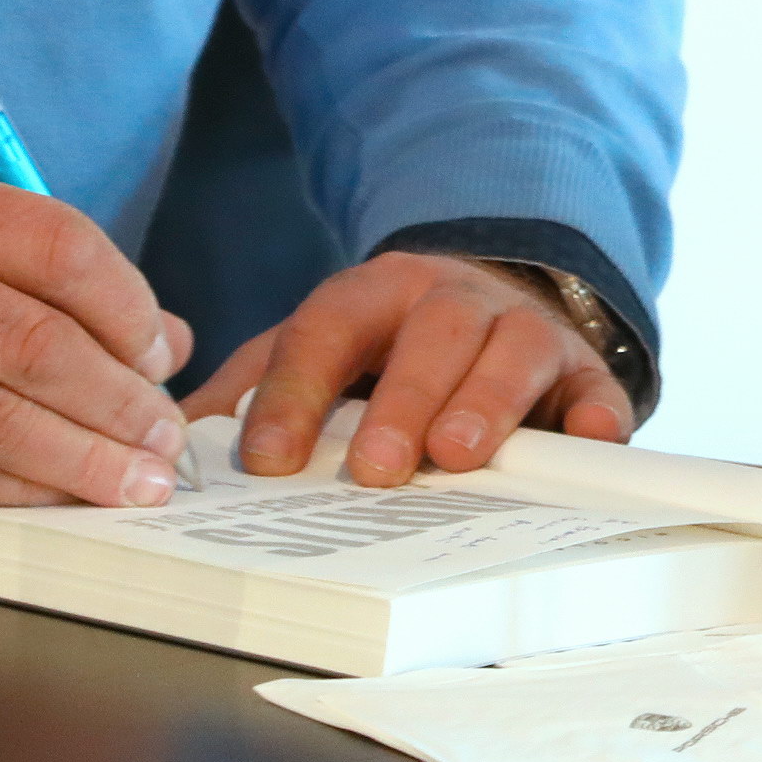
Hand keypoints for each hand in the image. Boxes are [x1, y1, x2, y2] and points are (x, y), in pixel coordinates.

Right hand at [0, 157, 193, 508]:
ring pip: (2, 414)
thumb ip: (21, 269)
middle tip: (166, 437)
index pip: (56, 245)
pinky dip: (14, 488)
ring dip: (85, 457)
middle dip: (122, 399)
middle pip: (40, 340)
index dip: (127, 304)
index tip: (159, 351)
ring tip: (139, 482)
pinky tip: (55, 497)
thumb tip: (159, 338)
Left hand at [191, 251, 633, 485]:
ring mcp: (524, 332)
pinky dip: (596, 416)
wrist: (493, 297)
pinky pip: (598, 389)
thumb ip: (246, 394)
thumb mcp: (311, 351)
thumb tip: (163, 449)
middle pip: (431, 335)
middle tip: (375, 467)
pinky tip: (587, 443)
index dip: (292, 393)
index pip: (324, 330)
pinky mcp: (584, 372)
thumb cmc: (387, 348)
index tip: (264, 460)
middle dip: (403, 399)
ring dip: (486, 402)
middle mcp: (452, 301)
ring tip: (458, 457)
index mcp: (372, 294)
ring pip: (512, 352)